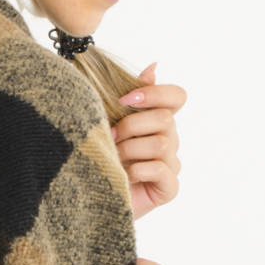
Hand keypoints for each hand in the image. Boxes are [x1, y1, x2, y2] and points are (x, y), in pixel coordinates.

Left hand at [110, 62, 186, 219]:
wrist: (87, 197)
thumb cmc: (98, 156)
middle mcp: (170, 140)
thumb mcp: (107, 121)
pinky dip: (138, 170)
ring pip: (162, 143)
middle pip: (165, 118)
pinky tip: (125, 175)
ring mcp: (171, 165)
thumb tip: (153, 66)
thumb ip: (129, 96)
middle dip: (131, 125)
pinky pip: (161, 170)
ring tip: (113, 157)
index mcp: (157, 120)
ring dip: (131, 149)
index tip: (125, 100)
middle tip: (109, 136)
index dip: (156, 93)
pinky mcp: (169, 188)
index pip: (177, 96)